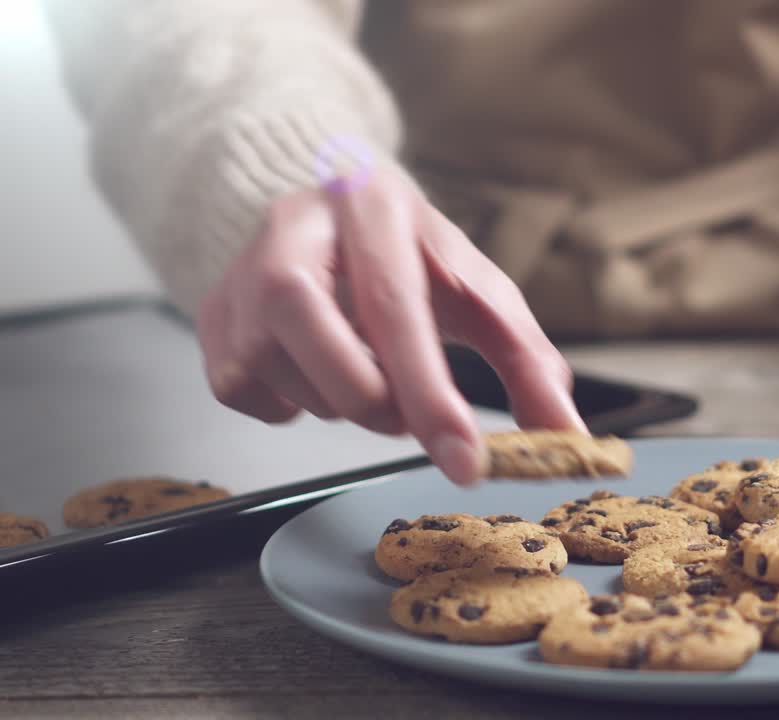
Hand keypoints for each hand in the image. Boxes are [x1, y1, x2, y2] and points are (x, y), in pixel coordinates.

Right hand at [196, 167, 584, 484]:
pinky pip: (243, 391)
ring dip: (337, 399)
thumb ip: (527, 359)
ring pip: (279, 374)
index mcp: (374, 207)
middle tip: (406, 406)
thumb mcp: (477, 292)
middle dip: (378, 401)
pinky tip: (315, 368)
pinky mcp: (211, 312)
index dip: (431, 395)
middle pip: (319, 339)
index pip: (397, 309)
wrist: (333, 214)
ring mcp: (240, 268)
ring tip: (362, 364)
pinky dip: (289, 401)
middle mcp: (296, 227)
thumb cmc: (411, 258)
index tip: (465, 461)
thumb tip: (564, 432)